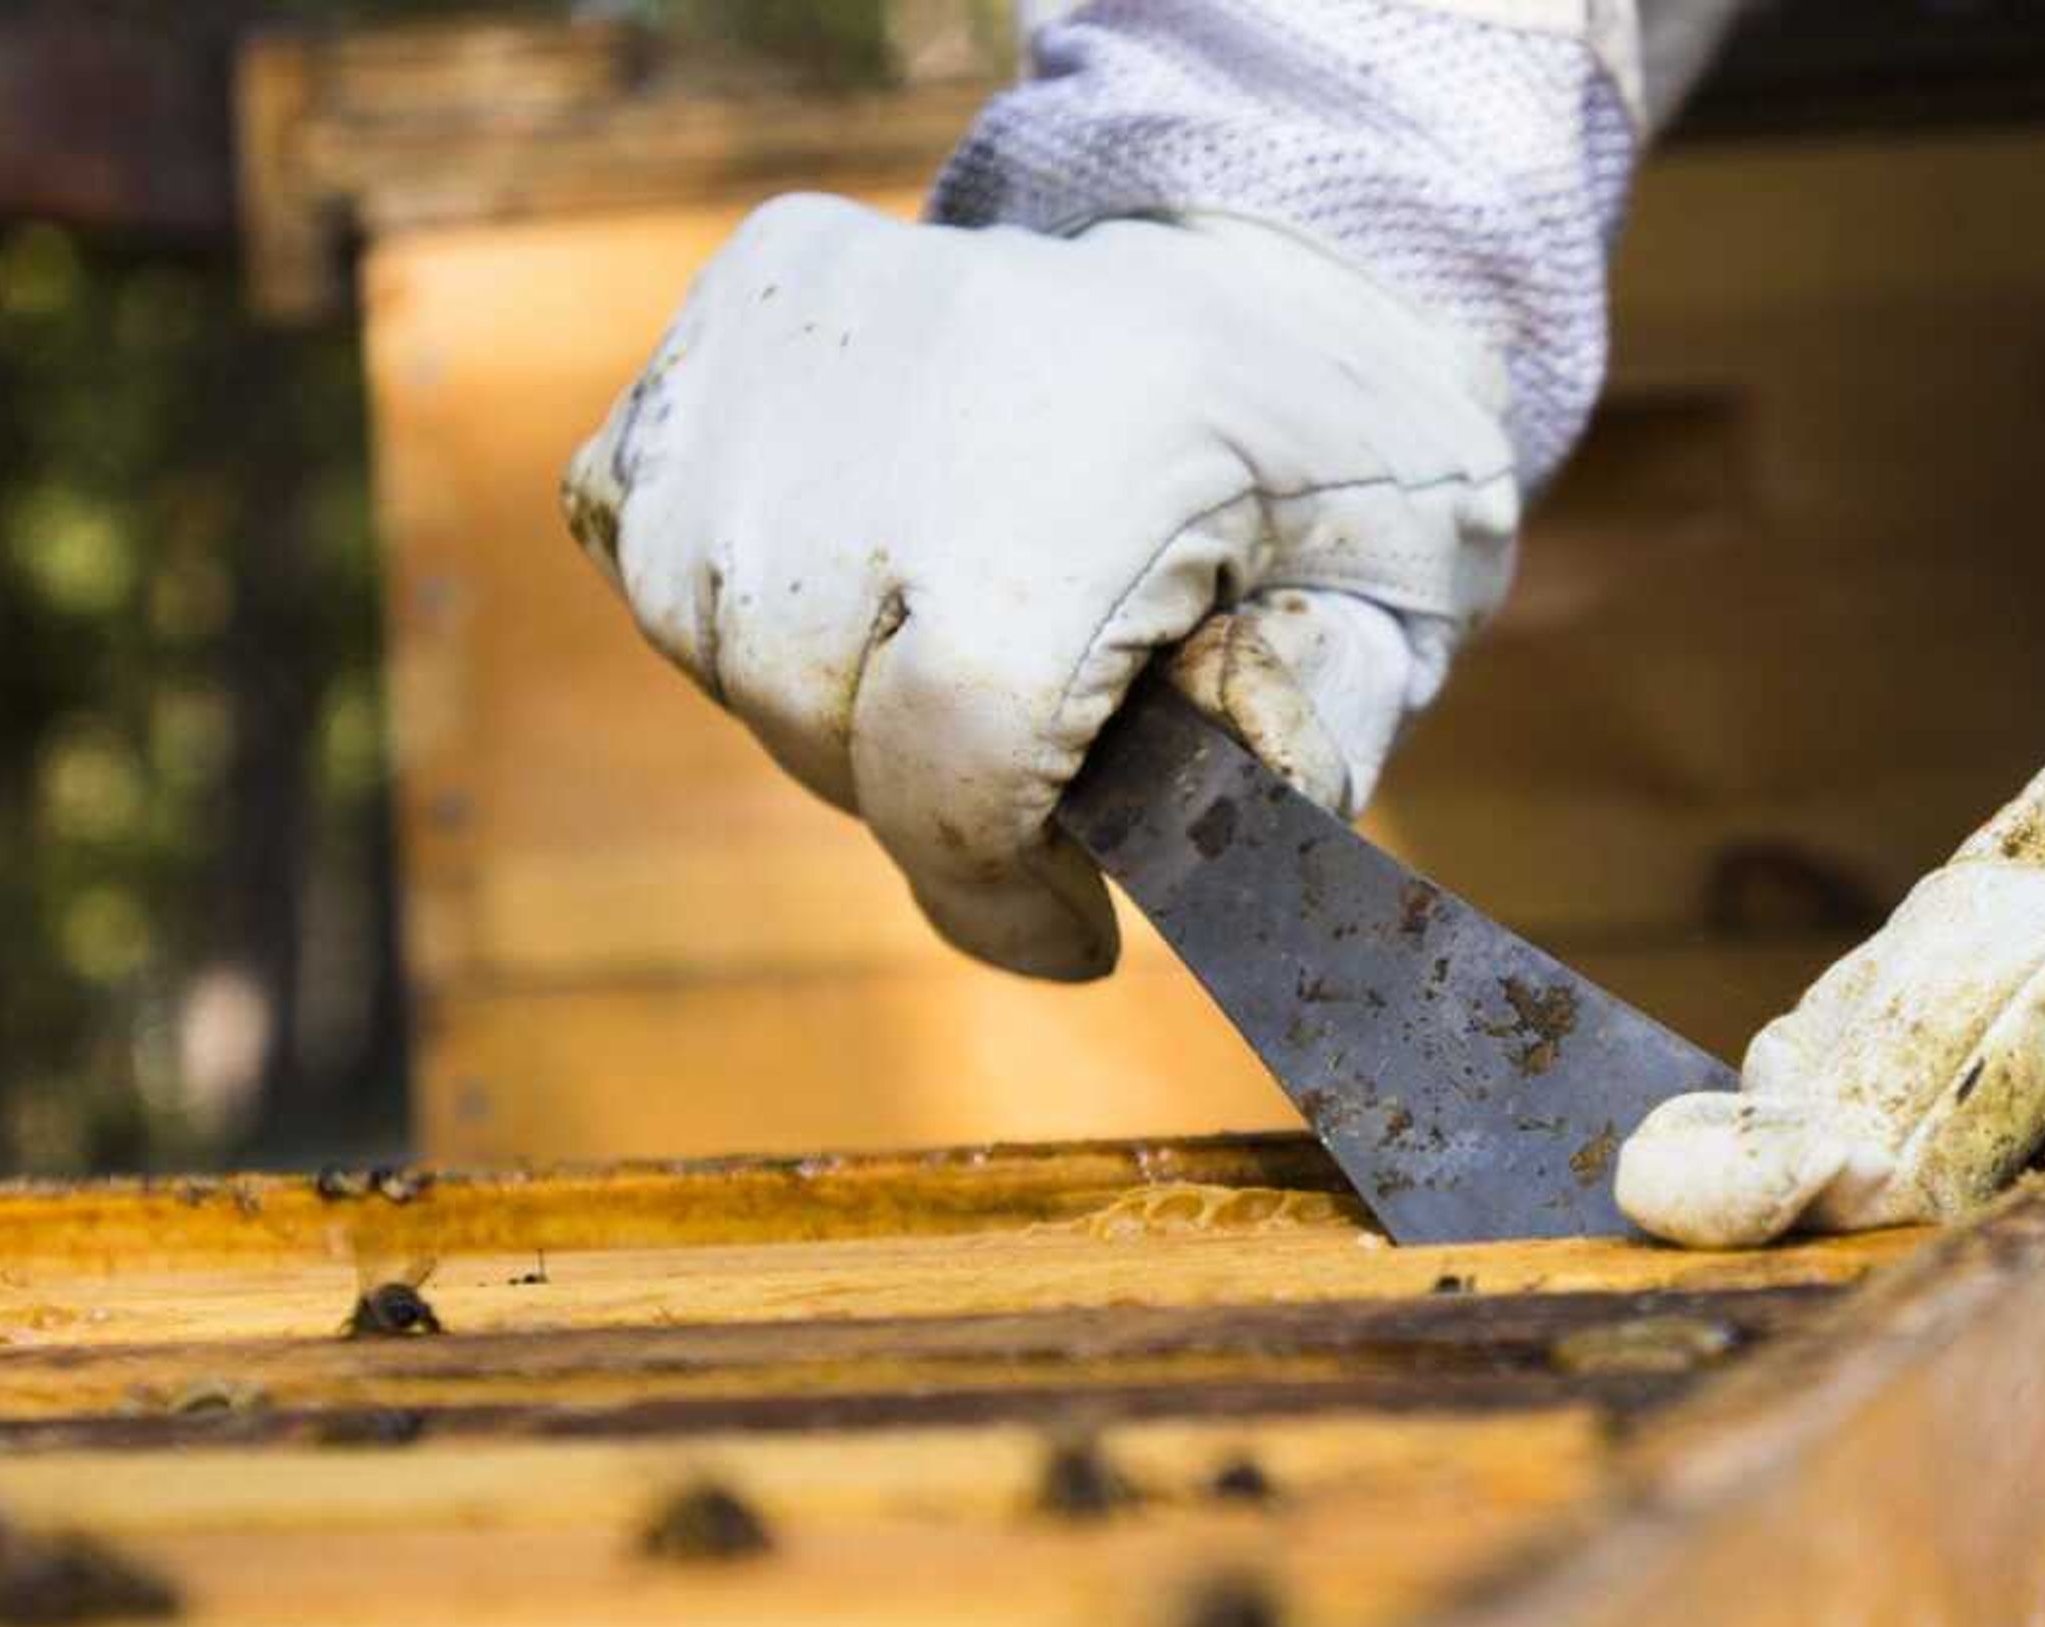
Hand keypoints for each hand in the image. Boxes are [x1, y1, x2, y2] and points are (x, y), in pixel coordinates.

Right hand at [562, 195, 1518, 980]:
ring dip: (815, 694)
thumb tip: (1201, 843)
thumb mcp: (1402, 601)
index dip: (993, 890)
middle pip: (808, 704)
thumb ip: (1317, 734)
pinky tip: (858, 566)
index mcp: (1119, 449)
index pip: (954, 751)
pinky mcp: (744, 293)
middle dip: (913, 792)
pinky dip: (726, 587)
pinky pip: (642, 523)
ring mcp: (812, 320)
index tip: (1071, 936)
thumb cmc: (1330, 471)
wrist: (1264, 271)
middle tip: (1030, 774)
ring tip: (948, 653)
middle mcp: (929, 365)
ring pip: (709, 627)